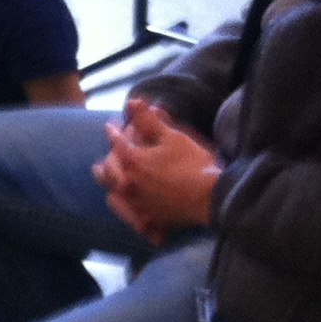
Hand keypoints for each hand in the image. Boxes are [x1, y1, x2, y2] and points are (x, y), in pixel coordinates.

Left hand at [90, 98, 220, 245]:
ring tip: (107, 174)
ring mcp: (137, 204)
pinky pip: (128, 214)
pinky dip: (123, 206)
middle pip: (107, 169)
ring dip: (109, 181)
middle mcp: (128, 184)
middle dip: (109, 155)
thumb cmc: (193, 164)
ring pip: (112, 194)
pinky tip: (125, 203)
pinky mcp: (149, 219)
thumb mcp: (172, 137)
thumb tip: (132, 102)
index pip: (116, 142)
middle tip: (111, 148)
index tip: (111, 125)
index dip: (114, 130)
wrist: (213, 198)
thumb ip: (148, 120)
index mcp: (132, 162)